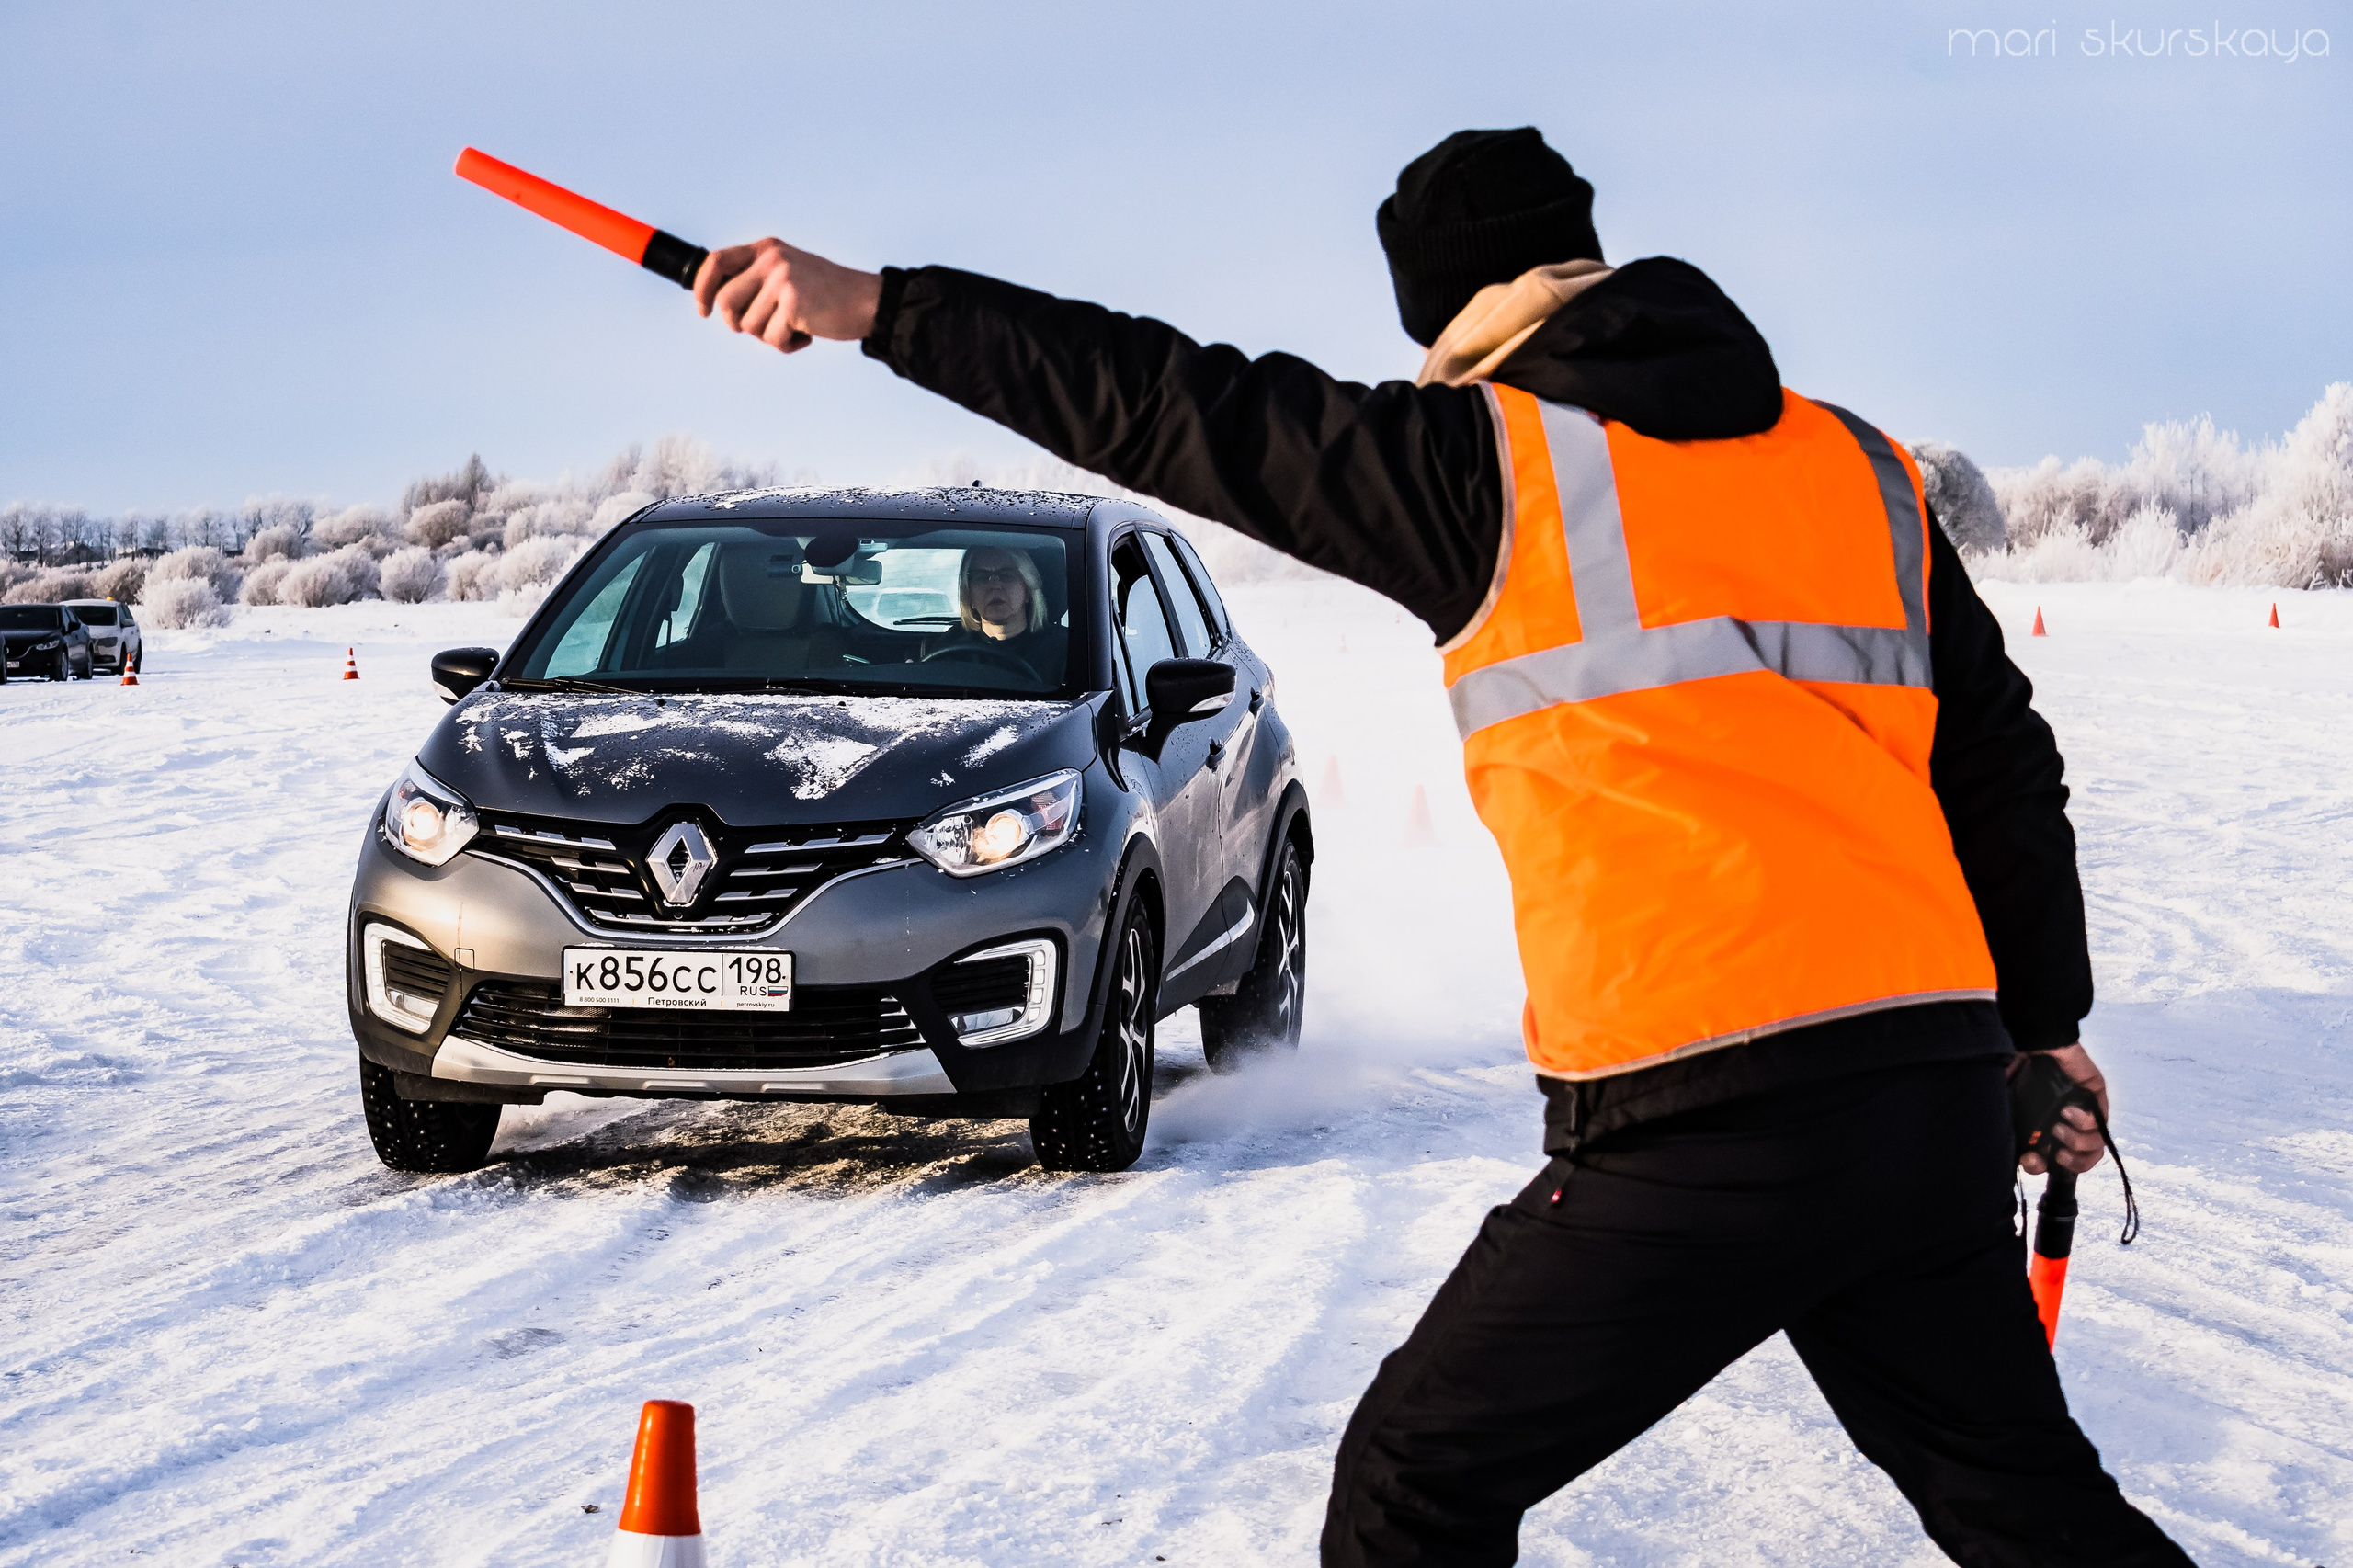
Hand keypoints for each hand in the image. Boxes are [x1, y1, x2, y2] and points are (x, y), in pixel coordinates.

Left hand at [693, 238, 882, 353]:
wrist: (867, 301)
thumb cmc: (827, 295)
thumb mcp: (788, 274)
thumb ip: (757, 280)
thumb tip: (719, 303)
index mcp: (766, 249)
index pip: (716, 262)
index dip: (702, 288)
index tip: (703, 311)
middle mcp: (771, 259)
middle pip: (726, 302)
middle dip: (739, 324)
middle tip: (765, 328)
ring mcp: (782, 279)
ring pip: (749, 326)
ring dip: (770, 336)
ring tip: (796, 326)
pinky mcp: (793, 303)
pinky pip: (772, 338)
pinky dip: (788, 345)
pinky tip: (807, 334)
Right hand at [2016, 1042, 2109, 1175]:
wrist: (2033, 1037)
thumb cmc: (2015, 1064)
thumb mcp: (2004, 1098)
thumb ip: (2005, 1122)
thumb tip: (2006, 1150)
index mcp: (2041, 1124)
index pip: (2046, 1157)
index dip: (2039, 1166)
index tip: (2030, 1159)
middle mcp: (2062, 1122)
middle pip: (2077, 1160)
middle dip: (2067, 1163)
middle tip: (2054, 1153)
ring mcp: (2081, 1113)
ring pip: (2092, 1148)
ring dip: (2075, 1144)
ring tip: (2059, 1126)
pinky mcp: (2095, 1101)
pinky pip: (2100, 1126)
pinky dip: (2084, 1125)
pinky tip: (2068, 1112)